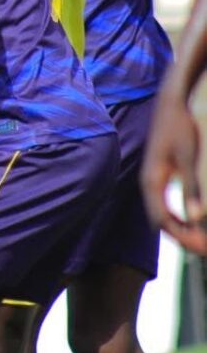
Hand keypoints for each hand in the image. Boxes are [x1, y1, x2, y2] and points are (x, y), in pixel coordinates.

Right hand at [141, 90, 206, 251]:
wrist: (172, 102)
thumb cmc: (181, 126)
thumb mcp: (190, 157)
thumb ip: (193, 187)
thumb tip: (197, 218)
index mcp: (152, 182)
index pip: (162, 220)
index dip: (183, 238)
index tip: (202, 249)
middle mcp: (150, 184)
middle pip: (162, 222)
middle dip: (184, 238)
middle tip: (205, 250)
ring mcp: (155, 180)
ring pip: (165, 215)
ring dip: (184, 230)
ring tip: (202, 240)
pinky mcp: (163, 175)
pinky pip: (168, 204)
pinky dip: (182, 217)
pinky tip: (196, 221)